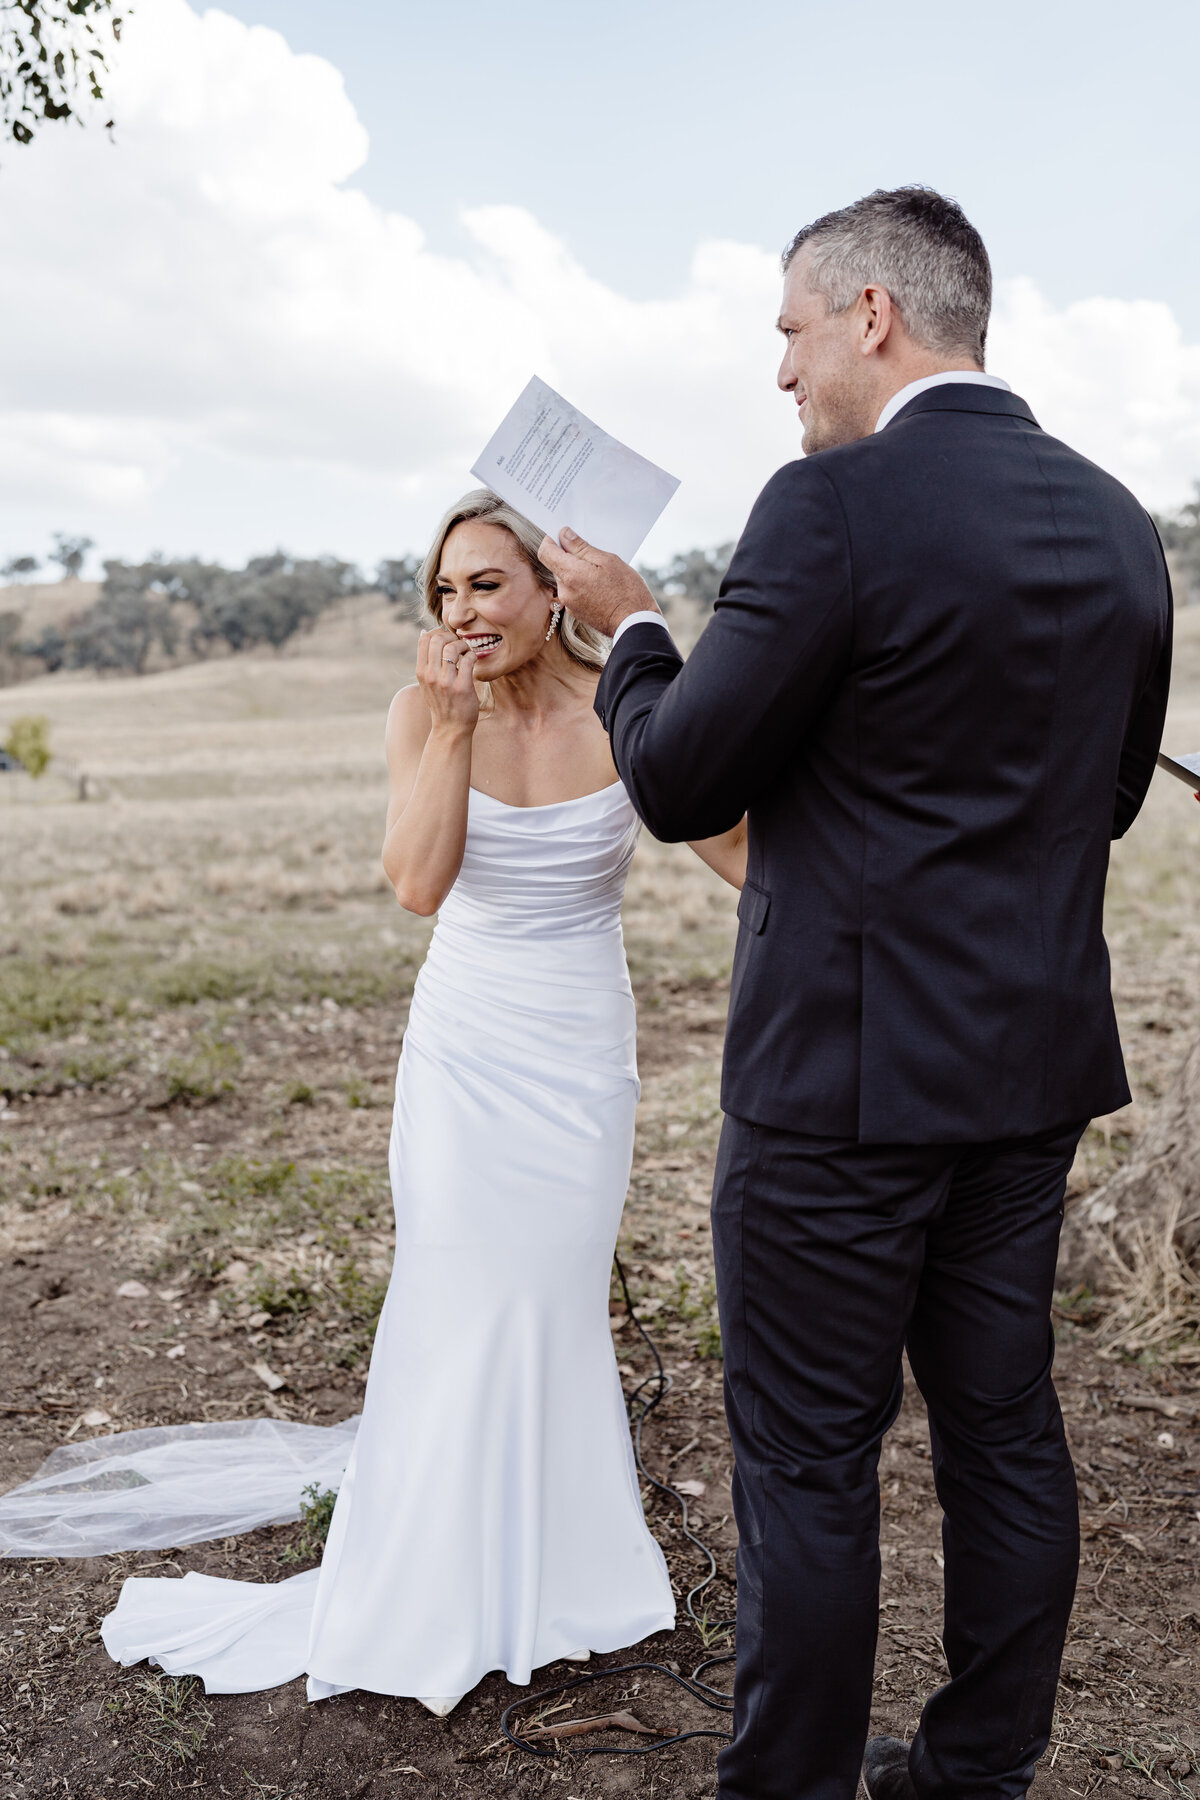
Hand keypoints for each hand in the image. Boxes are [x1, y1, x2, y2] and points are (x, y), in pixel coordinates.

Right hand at [416, 628, 479, 732]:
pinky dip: (473, 655)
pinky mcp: (462, 688)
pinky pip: (468, 660)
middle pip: (437, 639)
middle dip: (451, 636)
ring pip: (452, 648)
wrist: (450, 728)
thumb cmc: (441, 703)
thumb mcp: (427, 682)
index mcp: (421, 672)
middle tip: (459, 644)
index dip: (438, 633)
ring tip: (467, 652)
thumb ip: (426, 660)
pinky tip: (473, 660)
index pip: (424, 639)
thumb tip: (423, 632)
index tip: (448, 639)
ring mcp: (446, 682)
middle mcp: (431, 676)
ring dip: (463, 645)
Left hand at [537, 527, 659, 636]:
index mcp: (570, 574)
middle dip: (569, 556)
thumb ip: (581, 547)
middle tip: (591, 554)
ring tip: (599, 573)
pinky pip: (572, 591)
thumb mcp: (607, 560)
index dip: (551, 540)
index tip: (563, 536)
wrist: (634, 624)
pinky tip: (599, 586)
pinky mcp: (575, 612)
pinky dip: (580, 584)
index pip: (545, 552)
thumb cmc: (626, 591)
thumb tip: (564, 535)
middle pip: (555, 565)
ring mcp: (568, 604)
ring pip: (565, 578)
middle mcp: (564, 590)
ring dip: (576, 571)